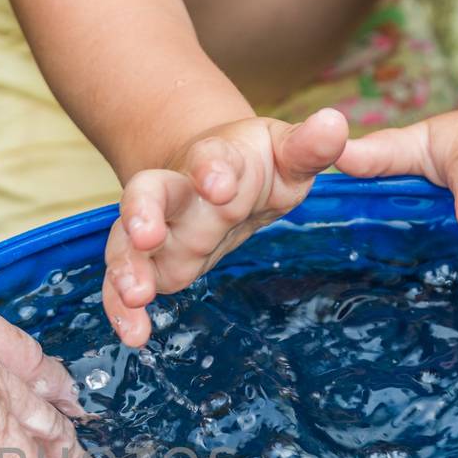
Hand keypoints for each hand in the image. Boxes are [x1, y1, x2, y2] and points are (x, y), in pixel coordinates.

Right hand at [103, 108, 349, 346]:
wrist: (215, 177)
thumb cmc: (256, 165)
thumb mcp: (287, 153)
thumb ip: (309, 146)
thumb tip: (335, 123)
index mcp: (215, 160)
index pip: (209, 158)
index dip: (212, 169)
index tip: (218, 185)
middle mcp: (177, 193)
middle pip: (149, 193)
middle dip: (143, 213)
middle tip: (146, 235)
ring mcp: (157, 230)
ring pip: (128, 243)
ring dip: (127, 268)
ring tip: (135, 295)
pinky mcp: (149, 264)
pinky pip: (125, 284)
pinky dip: (122, 308)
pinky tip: (133, 334)